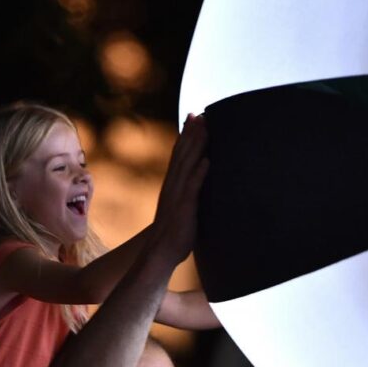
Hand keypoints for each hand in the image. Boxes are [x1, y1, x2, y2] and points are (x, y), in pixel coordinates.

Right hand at [152, 113, 209, 263]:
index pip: (179, 155)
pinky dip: (199, 174)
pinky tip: (207, 161)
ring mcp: (178, 196)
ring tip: (205, 128)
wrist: (160, 253)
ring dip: (196, 146)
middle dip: (191, 133)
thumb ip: (186, 198)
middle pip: (182, 154)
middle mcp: (173, 186)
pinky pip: (193, 188)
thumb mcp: (180, 211)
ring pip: (188, 165)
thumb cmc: (173, 235)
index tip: (192, 118)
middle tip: (199, 113)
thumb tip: (193, 192)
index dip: (185, 136)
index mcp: (172, 186)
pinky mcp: (185, 208)